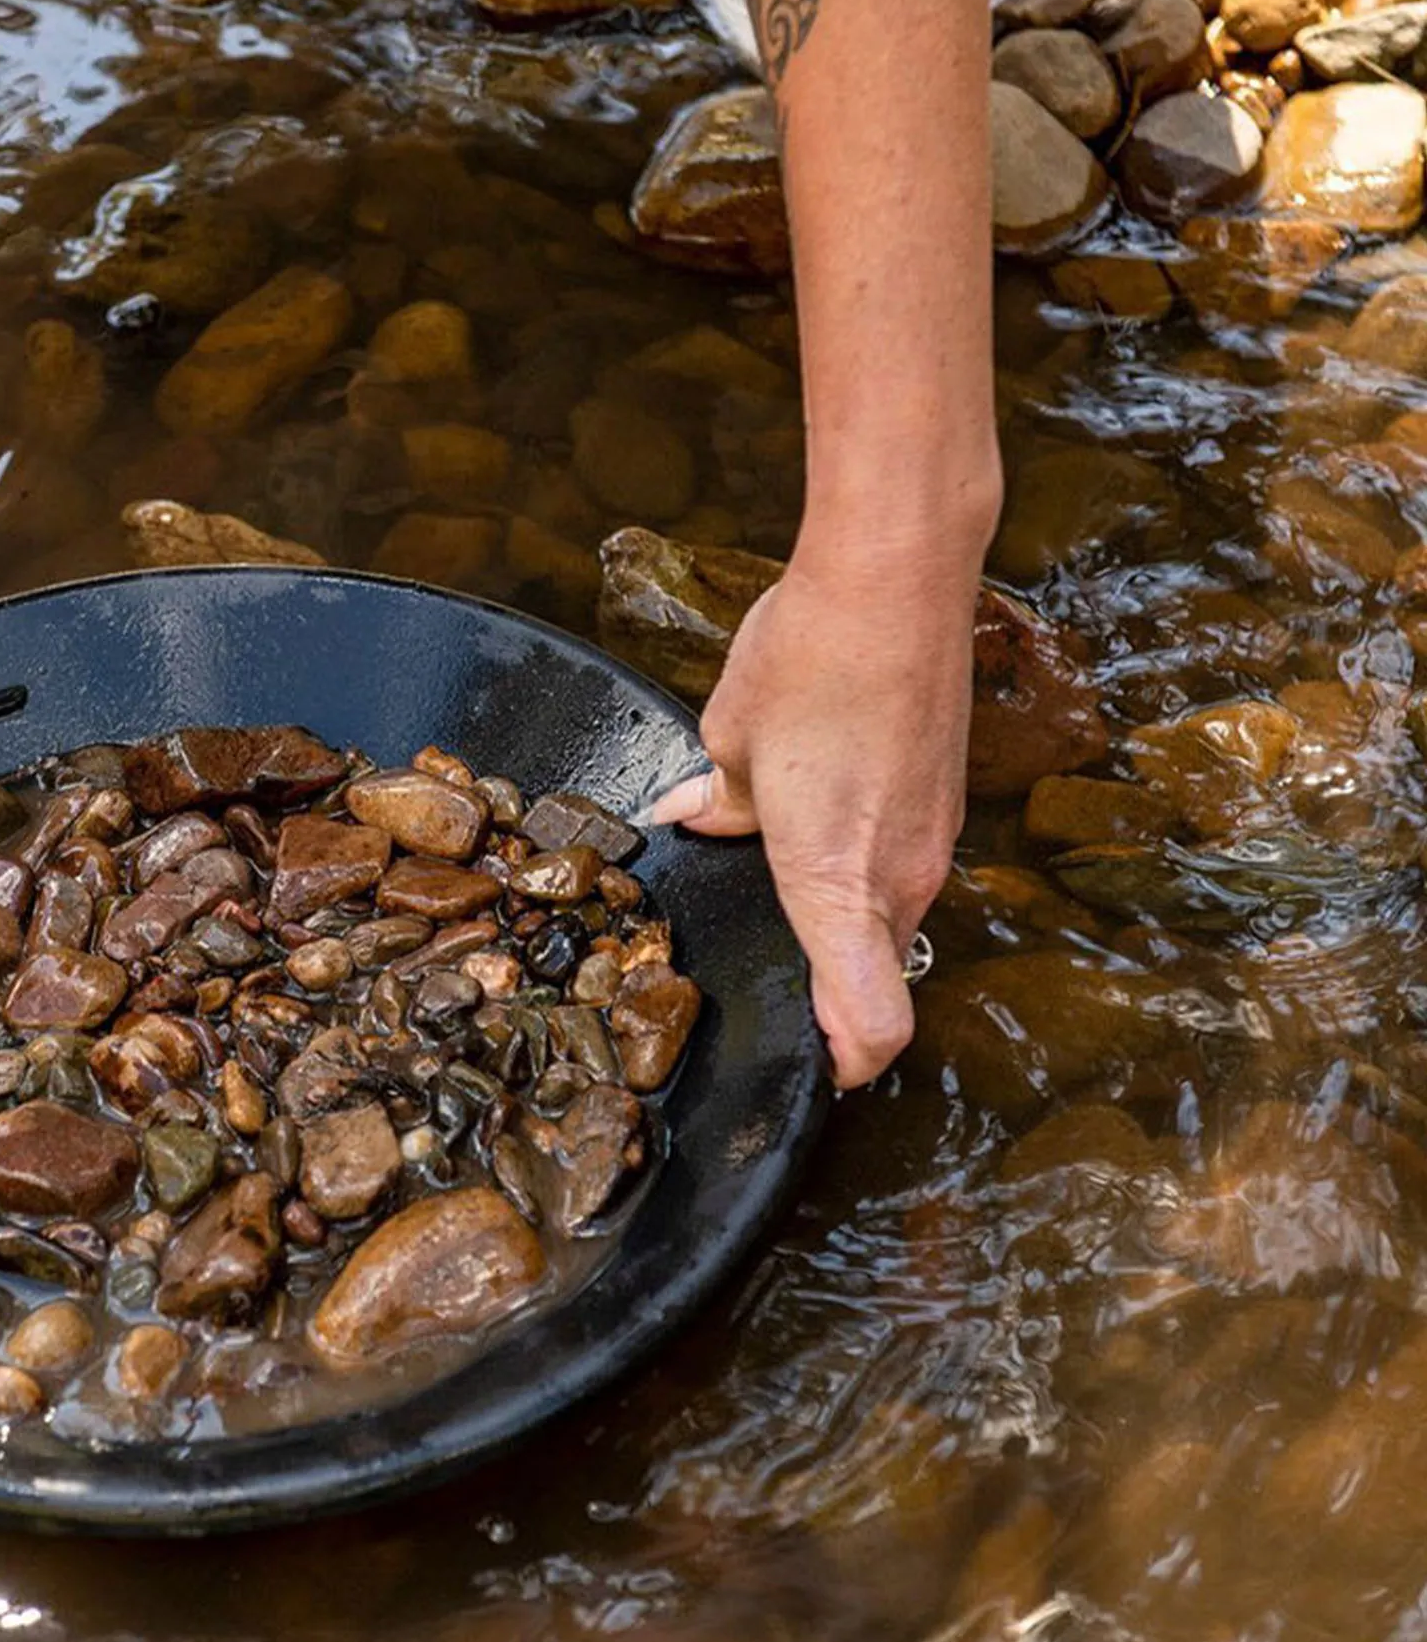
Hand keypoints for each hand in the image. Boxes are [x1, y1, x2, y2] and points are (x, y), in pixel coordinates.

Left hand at [650, 535, 977, 1089]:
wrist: (898, 578)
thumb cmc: (810, 657)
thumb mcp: (730, 738)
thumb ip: (716, 799)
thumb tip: (692, 815)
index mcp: (834, 884)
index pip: (869, 1026)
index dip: (842, 1063)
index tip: (807, 1063)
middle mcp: (900, 877)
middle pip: (873, 975)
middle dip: (827, 986)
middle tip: (766, 962)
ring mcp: (934, 840)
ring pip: (889, 918)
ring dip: (846, 919)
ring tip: (785, 874)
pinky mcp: (948, 801)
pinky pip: (906, 864)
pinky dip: (869, 865)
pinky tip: (825, 813)